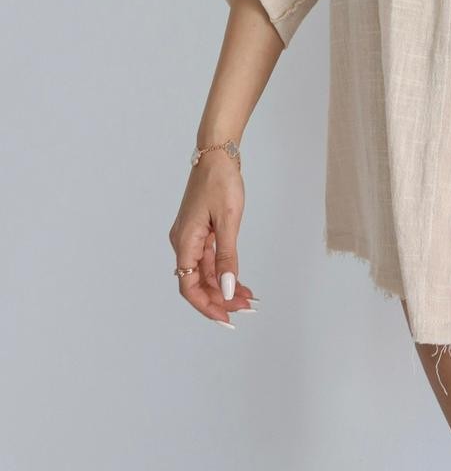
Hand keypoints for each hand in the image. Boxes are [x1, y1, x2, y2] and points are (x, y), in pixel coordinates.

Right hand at [169, 155, 255, 325]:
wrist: (218, 152)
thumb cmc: (221, 181)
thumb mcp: (228, 220)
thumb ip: (227, 257)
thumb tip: (225, 289)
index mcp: (185, 241)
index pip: (189, 287)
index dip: (206, 306)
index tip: (226, 318)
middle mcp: (184, 242)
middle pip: (198, 282)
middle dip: (220, 298)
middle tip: (245, 309)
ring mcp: (192, 236)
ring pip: (206, 272)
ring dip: (224, 286)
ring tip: (247, 298)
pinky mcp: (201, 230)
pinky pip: (210, 258)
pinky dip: (224, 270)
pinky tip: (239, 280)